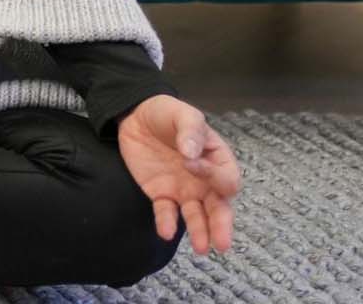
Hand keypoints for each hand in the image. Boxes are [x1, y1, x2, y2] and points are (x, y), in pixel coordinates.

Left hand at [115, 94, 240, 257]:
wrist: (136, 117)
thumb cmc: (168, 114)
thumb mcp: (183, 114)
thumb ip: (190, 131)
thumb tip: (192, 153)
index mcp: (218, 161)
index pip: (226, 179)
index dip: (213, 176)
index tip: (190, 163)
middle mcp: (204, 181)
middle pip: (219, 207)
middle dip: (221, 225)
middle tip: (222, 244)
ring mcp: (184, 190)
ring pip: (196, 216)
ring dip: (200, 232)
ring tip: (202, 248)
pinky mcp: (161, 194)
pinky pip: (166, 212)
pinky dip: (166, 222)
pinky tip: (166, 231)